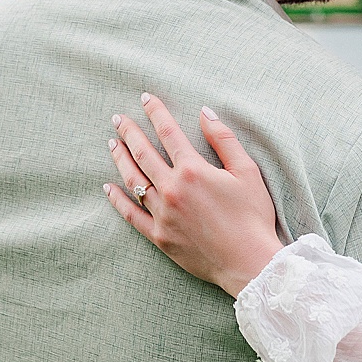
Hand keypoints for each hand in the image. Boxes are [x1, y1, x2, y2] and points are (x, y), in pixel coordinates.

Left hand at [104, 93, 283, 296]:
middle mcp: (172, 189)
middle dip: (129, 132)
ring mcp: (162, 214)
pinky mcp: (159, 236)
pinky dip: (118, 200)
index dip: (156, 112)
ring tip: (112, 144)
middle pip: (143, 153)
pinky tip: (108, 188)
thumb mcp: (247, 171)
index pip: (168, 132)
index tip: (145, 99)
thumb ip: (224, 139)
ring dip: (120, 159)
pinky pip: (132, 215)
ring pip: (134, 180)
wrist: (249, 263)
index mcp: (193, 170)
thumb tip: (205, 113)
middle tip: (117, 118)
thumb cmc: (253, 216)